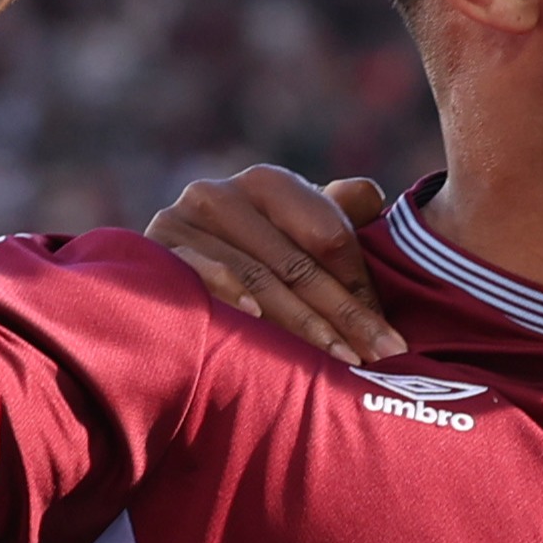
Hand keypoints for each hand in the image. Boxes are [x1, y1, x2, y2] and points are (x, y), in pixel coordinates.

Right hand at [150, 167, 403, 363]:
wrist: (152, 288)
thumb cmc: (244, 262)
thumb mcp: (289, 234)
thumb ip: (332, 214)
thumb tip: (371, 196)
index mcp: (267, 183)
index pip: (329, 235)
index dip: (362, 286)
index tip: (390, 333)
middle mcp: (223, 194)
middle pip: (299, 262)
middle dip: (346, 315)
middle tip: (383, 355)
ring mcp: (183, 219)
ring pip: (261, 278)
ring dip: (306, 325)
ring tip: (343, 359)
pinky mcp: (155, 251)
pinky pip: (200, 271)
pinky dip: (230, 290)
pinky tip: (258, 316)